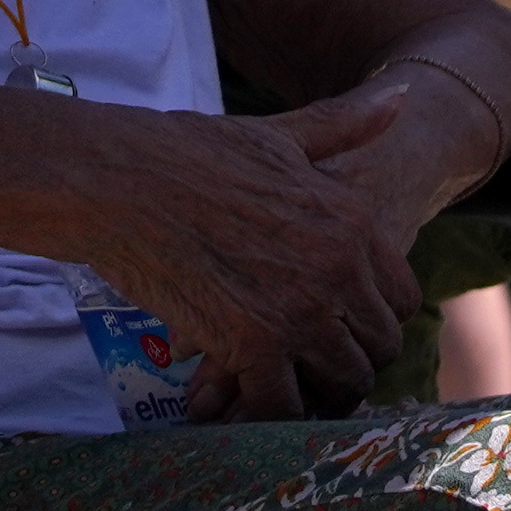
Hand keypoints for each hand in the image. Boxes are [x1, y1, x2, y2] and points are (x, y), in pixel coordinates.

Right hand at [86, 58, 495, 417]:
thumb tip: (403, 95)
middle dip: (347, 363)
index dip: (372, 321)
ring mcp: (301, 308)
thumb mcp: (274, 135)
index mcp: (353, 222)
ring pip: (343, 380)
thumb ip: (341, 127)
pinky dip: (264, 414)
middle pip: (380, 345)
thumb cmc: (179, 153)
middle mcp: (340, 268)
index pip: (401, 298)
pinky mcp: (254, 343)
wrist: (107, 180)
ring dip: (313, 396)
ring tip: (279, 396)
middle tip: (308, 374)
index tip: (340, 331)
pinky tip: (239, 408)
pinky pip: (284, 403)